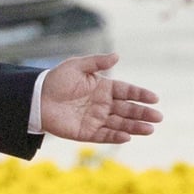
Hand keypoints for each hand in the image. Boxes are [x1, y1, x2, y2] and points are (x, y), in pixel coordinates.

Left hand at [41, 53, 161, 143]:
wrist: (36, 97)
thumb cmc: (55, 80)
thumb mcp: (76, 66)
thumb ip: (96, 62)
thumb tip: (117, 56)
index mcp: (102, 88)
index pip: (126, 91)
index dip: (140, 95)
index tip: (154, 98)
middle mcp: (102, 104)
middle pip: (127, 110)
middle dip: (142, 113)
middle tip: (158, 117)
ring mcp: (95, 119)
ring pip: (120, 124)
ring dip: (135, 127)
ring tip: (150, 129)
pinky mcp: (86, 132)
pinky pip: (104, 135)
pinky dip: (115, 136)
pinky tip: (127, 136)